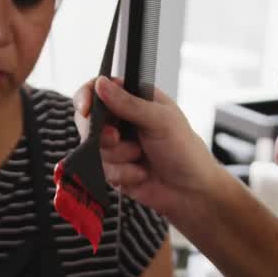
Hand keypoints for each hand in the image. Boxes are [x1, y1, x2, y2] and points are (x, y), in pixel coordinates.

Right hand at [74, 76, 225, 225]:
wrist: (191, 192)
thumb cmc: (186, 151)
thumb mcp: (160, 120)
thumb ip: (128, 103)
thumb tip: (101, 85)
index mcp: (137, 100)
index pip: (101, 88)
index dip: (88, 96)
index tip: (86, 109)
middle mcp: (124, 121)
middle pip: (90, 120)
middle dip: (102, 134)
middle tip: (116, 138)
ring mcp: (118, 146)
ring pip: (95, 148)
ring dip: (119, 156)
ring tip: (141, 157)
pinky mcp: (115, 168)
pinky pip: (102, 169)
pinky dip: (122, 173)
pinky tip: (141, 173)